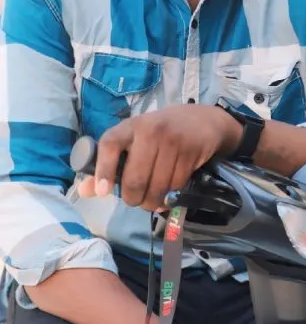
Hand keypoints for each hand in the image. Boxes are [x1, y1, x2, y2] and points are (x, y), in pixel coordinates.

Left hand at [78, 104, 241, 209]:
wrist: (202, 121)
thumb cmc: (159, 133)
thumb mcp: (133, 141)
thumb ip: (108, 165)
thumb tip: (85, 191)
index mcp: (130, 126)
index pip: (110, 144)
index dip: (103, 170)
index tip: (102, 192)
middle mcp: (150, 131)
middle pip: (135, 178)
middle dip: (132, 198)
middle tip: (134, 201)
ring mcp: (172, 141)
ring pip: (156, 188)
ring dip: (152, 202)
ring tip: (151, 200)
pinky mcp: (191, 153)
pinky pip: (175, 187)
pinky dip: (169, 198)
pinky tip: (167, 194)